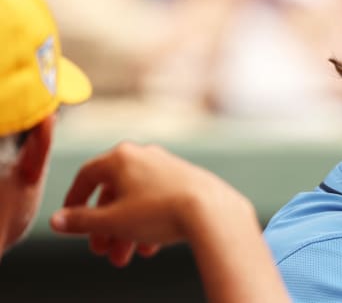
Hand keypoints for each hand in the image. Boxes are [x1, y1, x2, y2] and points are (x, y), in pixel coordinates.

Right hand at [51, 142, 249, 266]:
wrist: (212, 211)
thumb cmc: (160, 211)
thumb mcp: (113, 221)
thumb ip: (81, 221)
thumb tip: (57, 220)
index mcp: (121, 157)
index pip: (87, 175)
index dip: (74, 200)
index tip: (69, 221)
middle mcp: (145, 155)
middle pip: (114, 193)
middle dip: (105, 227)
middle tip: (102, 252)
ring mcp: (168, 166)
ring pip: (137, 201)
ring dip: (126, 231)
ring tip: (125, 257)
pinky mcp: (187, 179)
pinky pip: (159, 201)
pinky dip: (150, 223)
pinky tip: (151, 248)